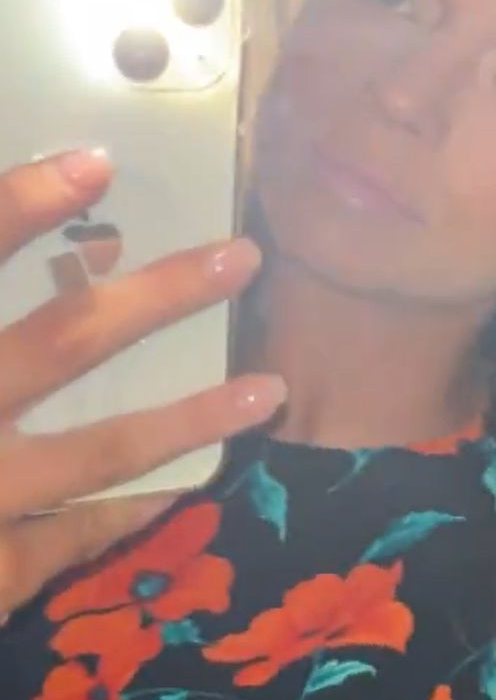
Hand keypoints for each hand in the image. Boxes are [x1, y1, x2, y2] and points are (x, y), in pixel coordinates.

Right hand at [0, 150, 284, 619]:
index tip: (93, 165)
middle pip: (58, 343)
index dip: (17, 208)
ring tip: (267, 391)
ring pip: (97, 450)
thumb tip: (49, 213)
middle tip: (240, 258)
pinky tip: (194, 482)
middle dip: (155, 297)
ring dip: (190, 417)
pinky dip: (134, 507)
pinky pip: (77, 534)